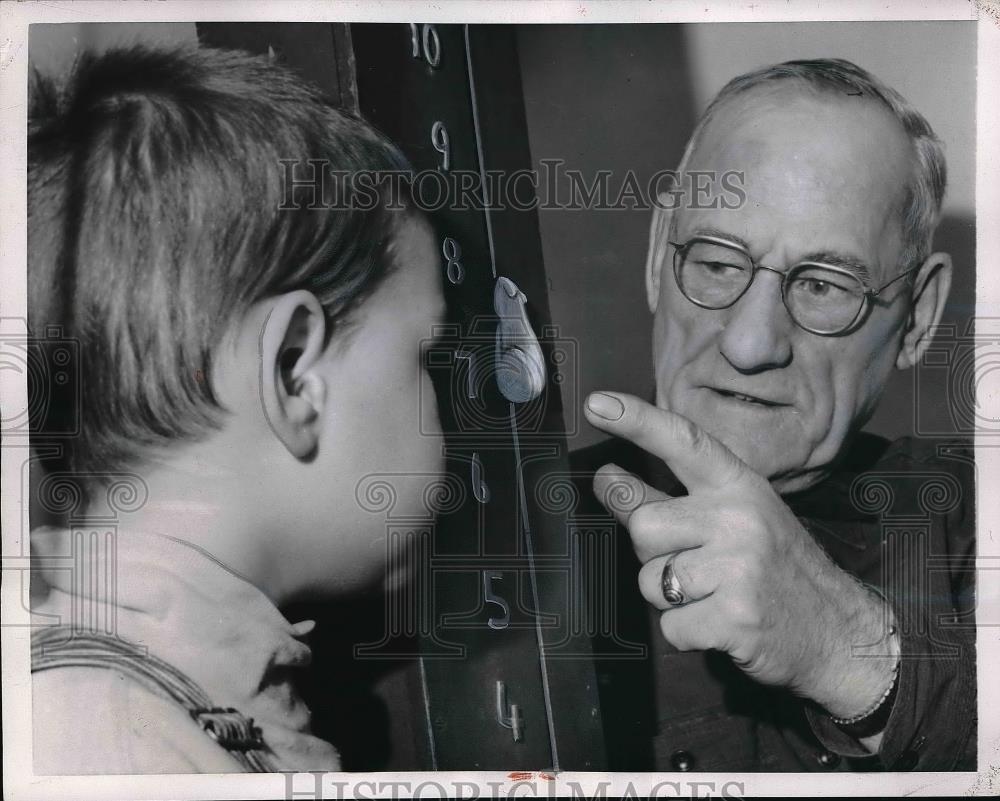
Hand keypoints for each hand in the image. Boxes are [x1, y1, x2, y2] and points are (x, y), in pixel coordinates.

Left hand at [585, 391, 896, 719]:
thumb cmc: (775, 570)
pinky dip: (687, 633)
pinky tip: (721, 625)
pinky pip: (670, 626)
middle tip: (695, 567)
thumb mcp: (732, 520)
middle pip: (643, 526)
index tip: (596, 404)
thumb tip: (605, 478)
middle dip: (654, 554)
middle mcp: (740, 517)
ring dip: (671, 598)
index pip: (683, 441)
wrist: (841, 632)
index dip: (637, 420)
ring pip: (651, 582)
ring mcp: (740, 566)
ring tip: (714, 596)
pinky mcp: (735, 617)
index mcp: (740, 486)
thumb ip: (666, 500)